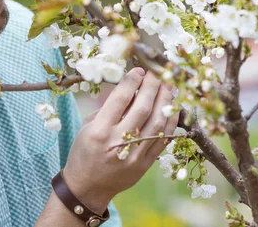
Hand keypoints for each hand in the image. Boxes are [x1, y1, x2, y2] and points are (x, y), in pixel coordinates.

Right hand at [62, 68, 178, 212]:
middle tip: (156, 74)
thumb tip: (133, 88)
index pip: (120, 98)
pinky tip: (172, 108)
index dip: (133, 81)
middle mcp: (118, 142)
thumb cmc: (85, 151)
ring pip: (157, 122)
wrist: (88, 186)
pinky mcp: (145, 164)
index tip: (139, 70)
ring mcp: (134, 155)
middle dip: (152, 86)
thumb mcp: (88, 125)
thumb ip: (109, 107)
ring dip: (165, 101)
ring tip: (168, 86)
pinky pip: (163, 139)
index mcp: (100, 131)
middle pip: (142, 108)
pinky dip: (170, 121)